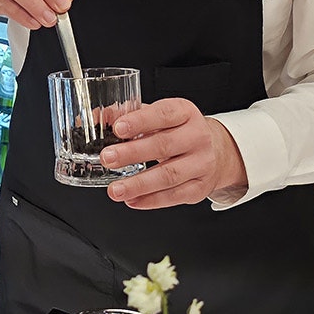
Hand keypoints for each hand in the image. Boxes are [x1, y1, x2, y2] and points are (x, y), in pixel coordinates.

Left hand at [101, 99, 247, 208]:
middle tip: (107, 158)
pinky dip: (151, 200)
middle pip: (164, 145)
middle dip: (132, 153)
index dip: (140, 121)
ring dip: (139, 184)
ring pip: (169, 175)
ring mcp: (202, 163)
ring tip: (115, 189)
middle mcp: (197, 137)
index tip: (117, 128)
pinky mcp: (200, 187)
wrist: (216, 151)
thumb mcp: (160, 117)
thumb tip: (97, 117)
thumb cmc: (179, 131)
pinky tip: (132, 200)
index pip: (163, 114)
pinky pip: (174, 196)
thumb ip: (130, 116)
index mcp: (186, 113)